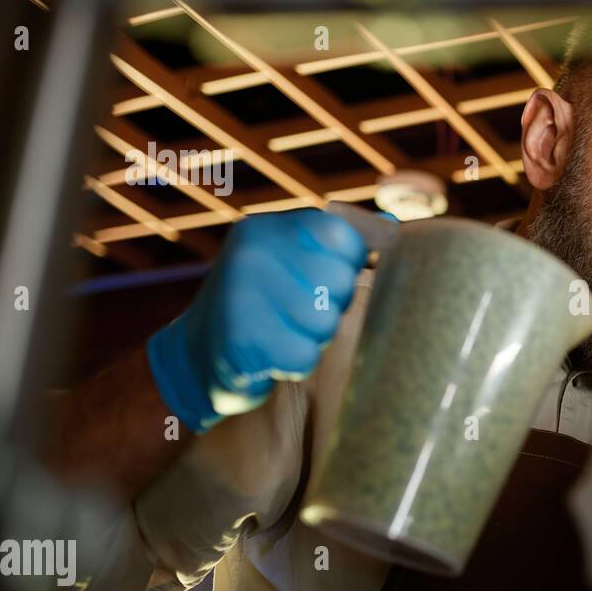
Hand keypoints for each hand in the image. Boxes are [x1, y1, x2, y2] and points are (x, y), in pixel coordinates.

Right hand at [146, 209, 366, 432]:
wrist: (197, 355)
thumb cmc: (267, 306)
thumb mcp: (293, 261)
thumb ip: (339, 245)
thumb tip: (393, 228)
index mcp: (270, 227)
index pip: (347, 242)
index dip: (346, 271)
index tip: (317, 282)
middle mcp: (251, 252)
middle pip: (341, 284)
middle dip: (329, 308)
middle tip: (293, 313)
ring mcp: (240, 295)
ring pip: (325, 322)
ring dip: (312, 338)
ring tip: (280, 333)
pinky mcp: (239, 341)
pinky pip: (303, 356)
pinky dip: (294, 363)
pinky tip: (268, 355)